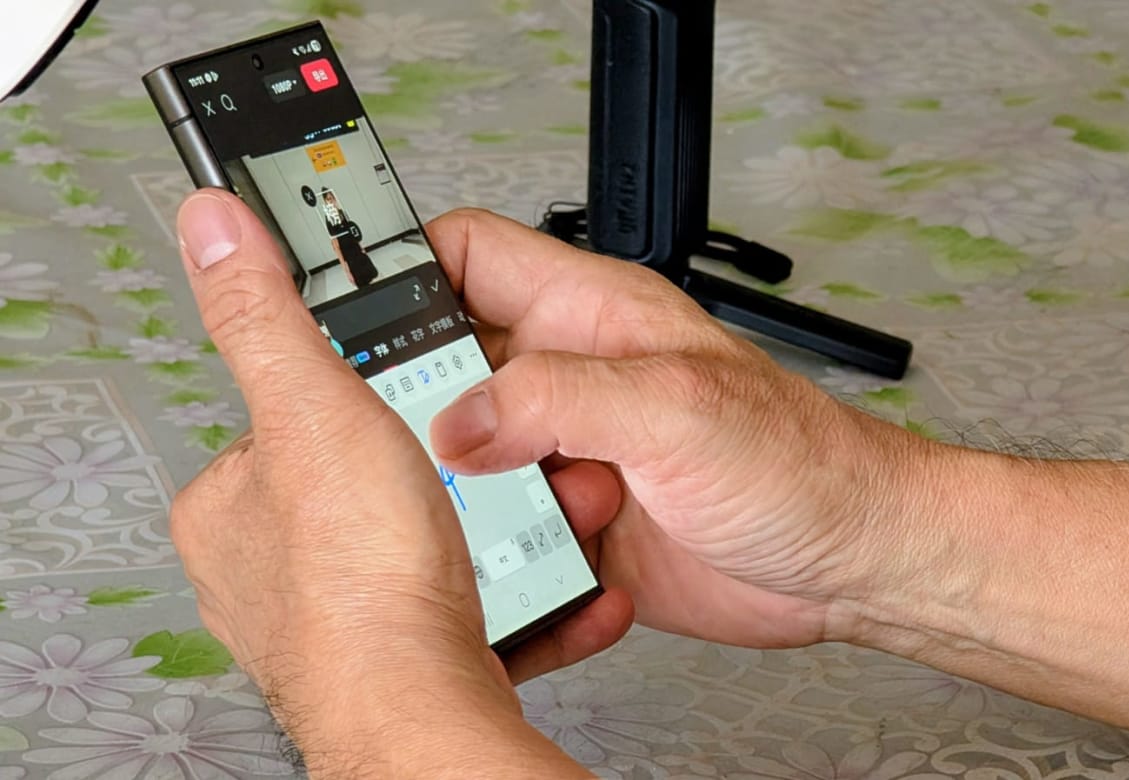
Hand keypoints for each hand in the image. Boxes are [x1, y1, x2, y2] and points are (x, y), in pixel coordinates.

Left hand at [169, 191, 628, 771]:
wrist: (424, 705)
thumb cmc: (359, 579)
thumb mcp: (316, 405)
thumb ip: (268, 313)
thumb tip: (214, 228)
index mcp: (232, 508)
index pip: (296, 417)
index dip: (365, 391)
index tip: (419, 384)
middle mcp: (274, 573)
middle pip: (375, 481)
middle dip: (444, 464)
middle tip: (486, 449)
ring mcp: (344, 622)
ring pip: (430, 545)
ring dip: (493, 525)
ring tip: (531, 503)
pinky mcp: (411, 661)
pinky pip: (476, 607)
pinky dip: (523, 592)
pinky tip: (555, 577)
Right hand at [428, 210, 927, 652]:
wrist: (850, 562)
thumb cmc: (803, 463)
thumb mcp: (678, 407)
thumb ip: (561, 399)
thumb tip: (458, 419)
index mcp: (592, 314)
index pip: (467, 255)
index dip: (403, 272)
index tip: (349, 320)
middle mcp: (571, 378)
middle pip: (445, 365)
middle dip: (418, 407)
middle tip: (413, 451)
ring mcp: (570, 452)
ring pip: (464, 458)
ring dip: (467, 495)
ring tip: (501, 519)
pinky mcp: (577, 524)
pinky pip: (504, 531)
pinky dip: (502, 554)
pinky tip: (534, 568)